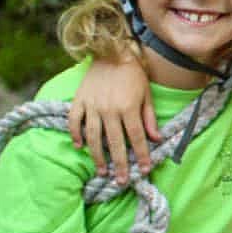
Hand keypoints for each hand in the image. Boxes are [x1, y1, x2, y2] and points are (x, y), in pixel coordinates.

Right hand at [68, 59, 156, 183]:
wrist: (112, 51)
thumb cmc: (134, 74)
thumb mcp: (147, 94)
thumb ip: (149, 118)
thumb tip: (156, 139)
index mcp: (128, 108)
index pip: (136, 138)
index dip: (141, 156)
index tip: (145, 170)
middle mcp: (109, 110)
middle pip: (114, 143)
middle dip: (120, 164)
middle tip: (121, 181)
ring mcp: (92, 106)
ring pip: (93, 137)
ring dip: (98, 157)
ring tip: (103, 171)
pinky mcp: (79, 100)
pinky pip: (74, 121)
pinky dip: (76, 135)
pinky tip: (79, 147)